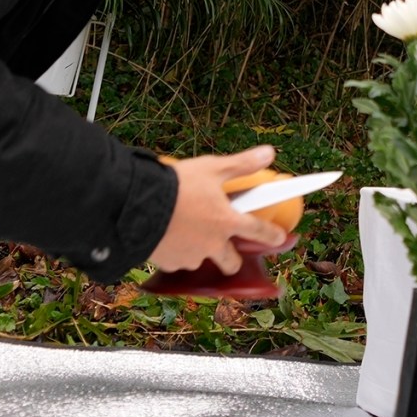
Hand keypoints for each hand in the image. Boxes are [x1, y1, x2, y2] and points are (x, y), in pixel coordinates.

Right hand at [149, 145, 289, 274]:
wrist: (138, 204)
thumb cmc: (177, 185)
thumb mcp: (212, 168)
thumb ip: (242, 164)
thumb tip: (268, 153)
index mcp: (227, 221)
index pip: (258, 231)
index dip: (271, 235)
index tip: (279, 238)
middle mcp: (212, 244)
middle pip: (231, 262)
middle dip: (231, 259)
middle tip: (225, 247)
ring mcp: (191, 256)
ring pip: (201, 259)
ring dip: (199, 250)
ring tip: (187, 231)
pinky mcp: (170, 263)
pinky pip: (178, 261)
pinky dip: (176, 252)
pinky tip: (168, 236)